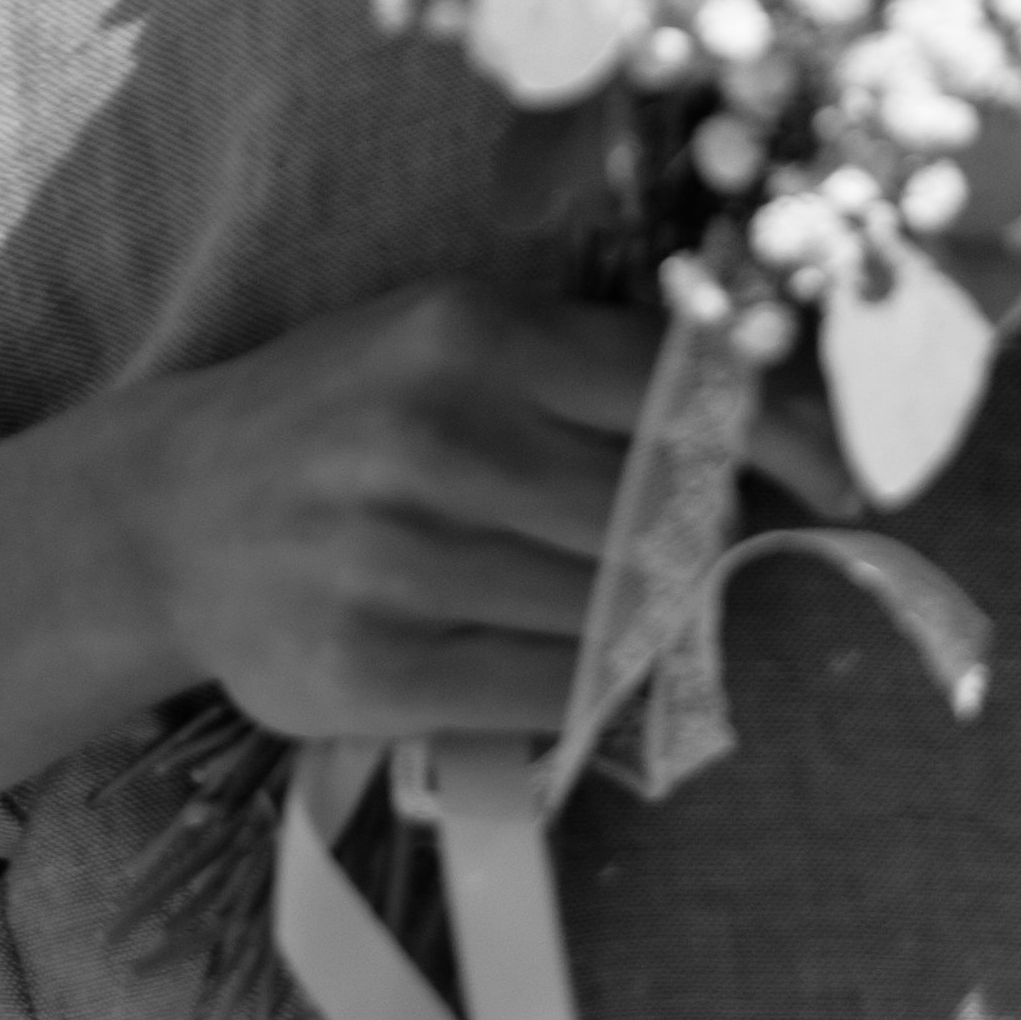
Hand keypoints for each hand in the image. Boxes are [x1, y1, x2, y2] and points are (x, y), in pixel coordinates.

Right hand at [122, 281, 847, 742]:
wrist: (175, 509)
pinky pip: (544, 688)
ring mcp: (399, 558)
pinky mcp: (372, 668)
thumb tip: (752, 428)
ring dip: (647, 615)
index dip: (782, 437)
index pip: (674, 387)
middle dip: (702, 536)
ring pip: (606, 606)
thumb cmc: (345, 410)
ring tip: (632, 599)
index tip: (845, 480)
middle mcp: (436, 435)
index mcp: (470, 331)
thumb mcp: (448, 339)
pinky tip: (580, 655)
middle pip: (653, 511)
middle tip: (705, 544)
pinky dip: (588, 679)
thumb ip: (584, 367)